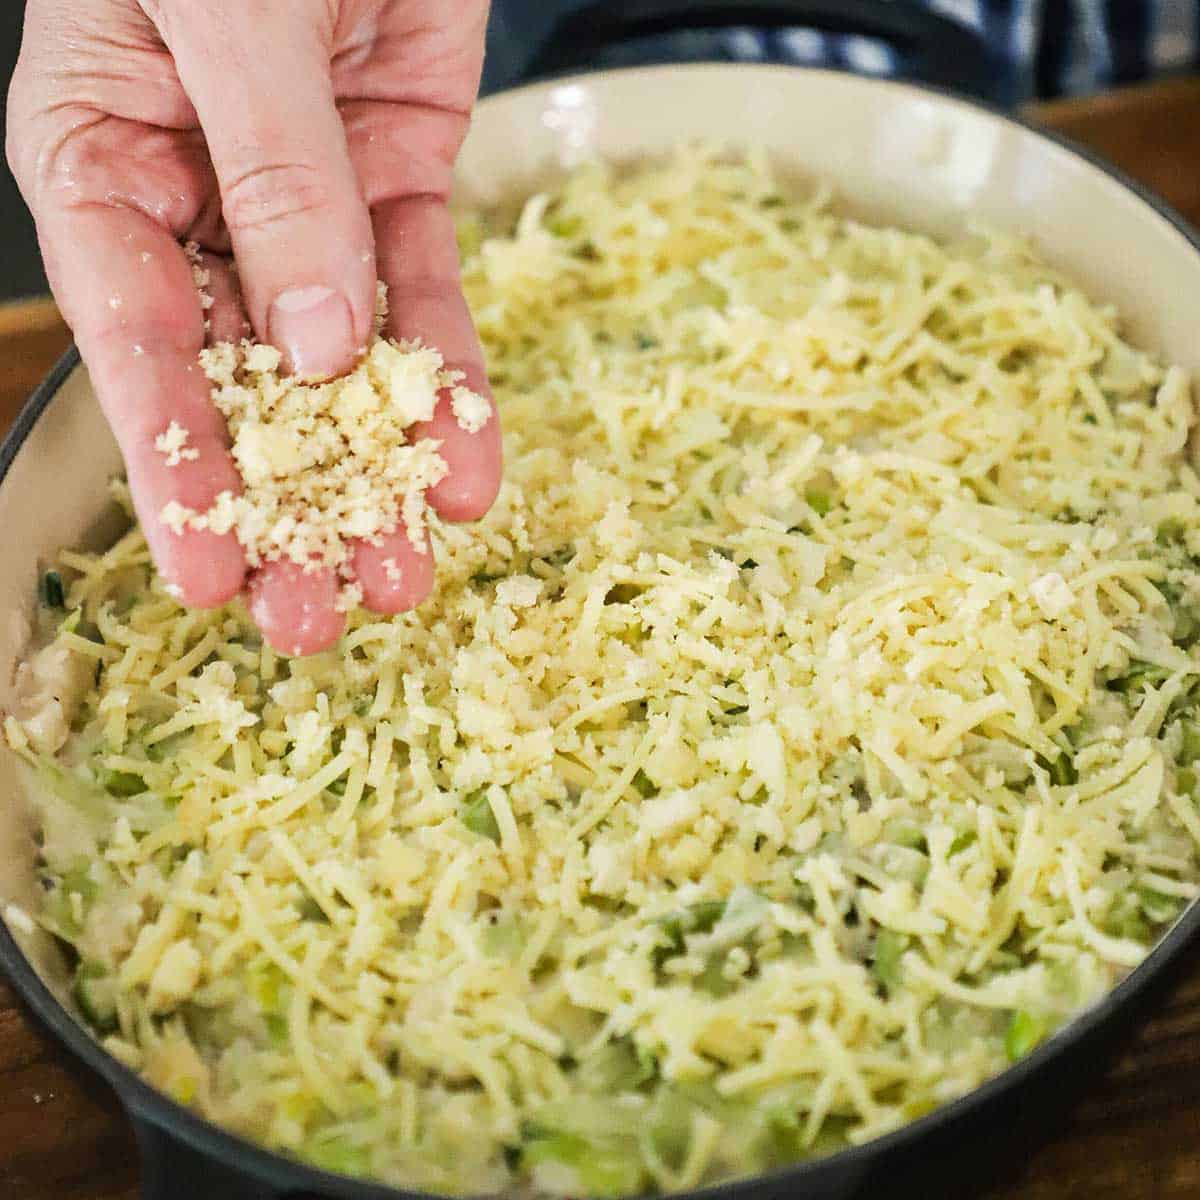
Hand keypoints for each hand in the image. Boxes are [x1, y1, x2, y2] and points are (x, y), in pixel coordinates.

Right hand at [6, 0, 501, 654]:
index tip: (209, 580)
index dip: (178, 470)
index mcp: (102, 163)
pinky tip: (469, 472)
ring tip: (405, 579)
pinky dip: (451, 386)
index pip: (136, 345)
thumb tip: (317, 350)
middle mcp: (199, 203)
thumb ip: (278, 182)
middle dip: (288, 506)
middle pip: (244, 386)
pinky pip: (428, 302)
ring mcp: (305, 206)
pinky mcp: (400, 187)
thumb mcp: (228, 13)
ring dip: (378, 476)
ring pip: (344, 368)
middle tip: (319, 623)